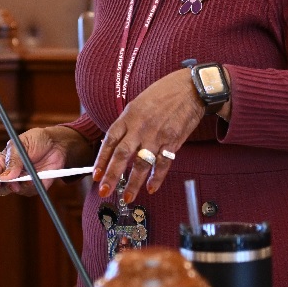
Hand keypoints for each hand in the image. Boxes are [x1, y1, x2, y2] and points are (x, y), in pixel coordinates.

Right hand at [0, 126, 92, 196]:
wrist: (57, 144)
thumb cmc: (37, 140)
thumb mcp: (22, 144)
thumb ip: (13, 160)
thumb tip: (5, 177)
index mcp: (3, 160)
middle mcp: (10, 173)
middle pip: (0, 186)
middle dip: (3, 187)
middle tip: (12, 183)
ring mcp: (21, 180)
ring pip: (14, 190)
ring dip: (20, 186)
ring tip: (28, 177)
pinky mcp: (34, 185)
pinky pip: (29, 191)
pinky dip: (32, 186)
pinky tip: (37, 177)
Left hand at [93, 68, 206, 204]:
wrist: (190, 88)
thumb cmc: (164, 93)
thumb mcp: (138, 103)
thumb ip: (128, 123)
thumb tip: (117, 143)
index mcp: (129, 116)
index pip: (110, 140)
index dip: (101, 159)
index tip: (96, 175)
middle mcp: (140, 127)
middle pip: (122, 155)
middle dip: (112, 175)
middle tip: (104, 190)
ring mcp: (157, 135)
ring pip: (141, 164)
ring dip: (133, 183)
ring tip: (127, 197)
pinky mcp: (173, 142)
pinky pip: (162, 164)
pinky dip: (156, 178)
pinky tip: (151, 188)